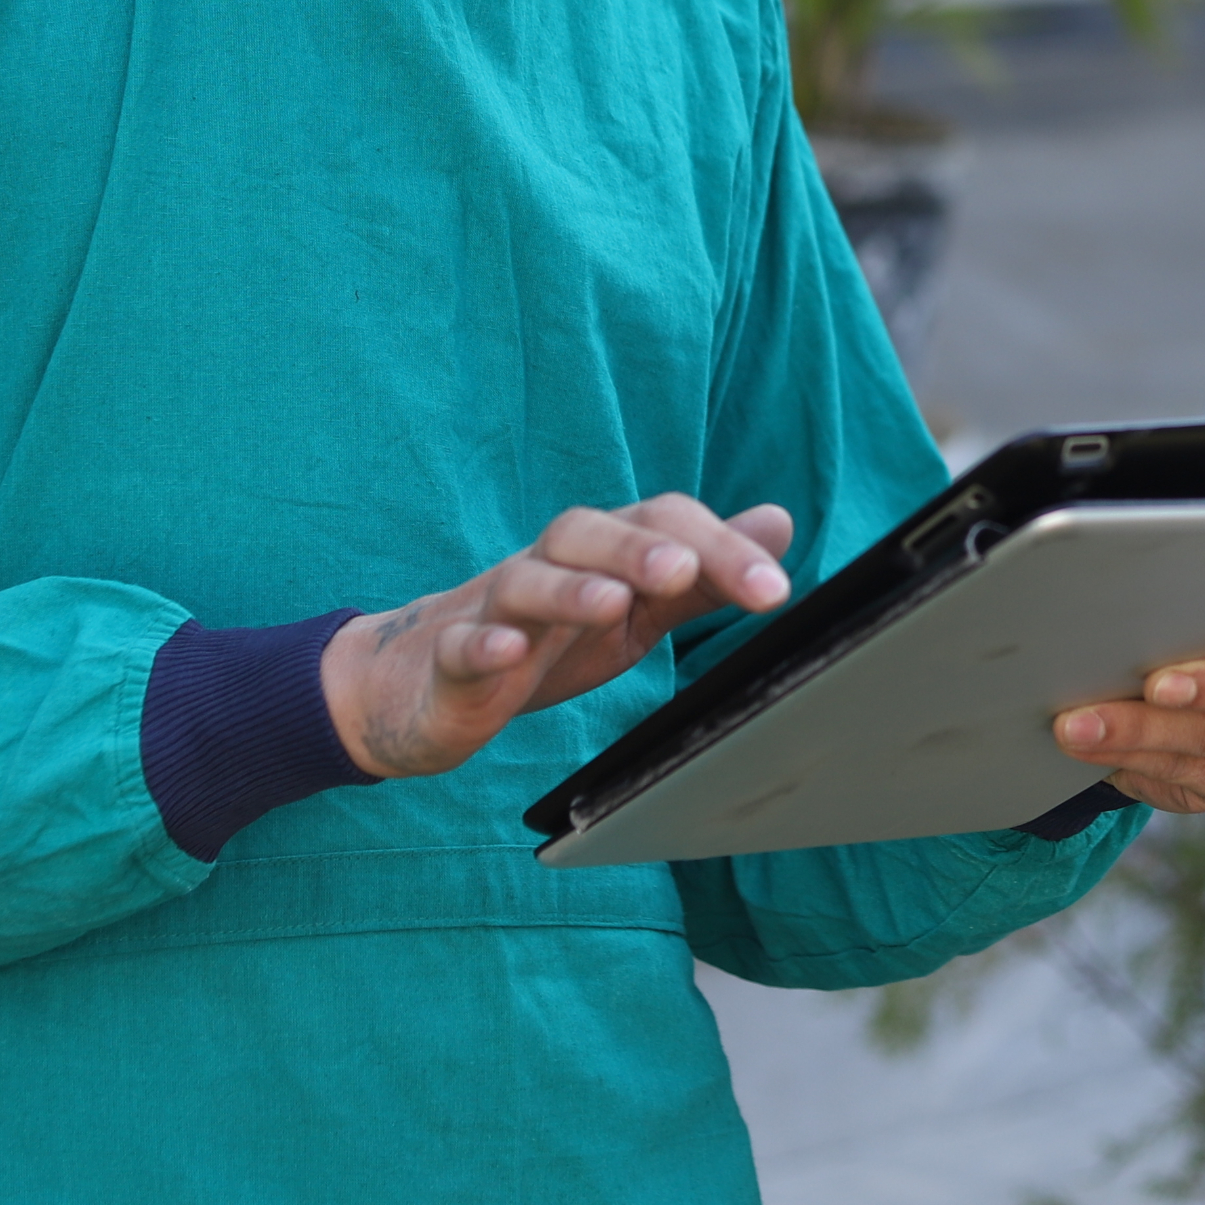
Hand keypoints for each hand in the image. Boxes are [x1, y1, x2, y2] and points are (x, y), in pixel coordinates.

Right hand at [322, 495, 793, 781]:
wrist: (426, 681)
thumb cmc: (548, 638)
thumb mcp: (636, 610)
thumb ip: (704, 574)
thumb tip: (778, 524)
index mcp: (602, 553)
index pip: (662, 525)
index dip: (719, 550)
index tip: (774, 591)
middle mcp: (549, 566)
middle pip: (588, 533)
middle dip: (639, 549)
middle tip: (685, 572)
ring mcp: (495, 610)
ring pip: (525, 582)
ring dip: (570, 590)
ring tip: (612, 605)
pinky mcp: (450, 659)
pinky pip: (463, 645)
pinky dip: (485, 646)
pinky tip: (509, 654)